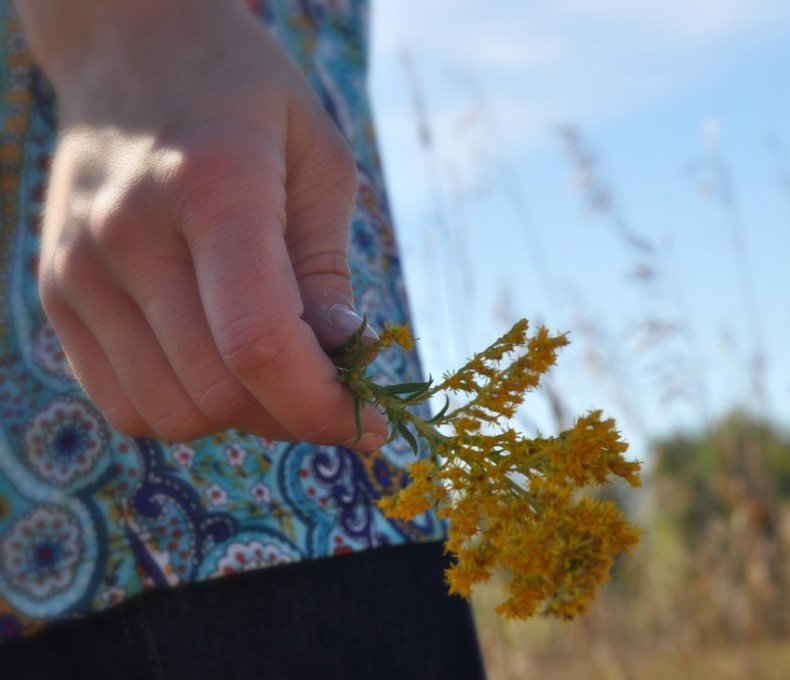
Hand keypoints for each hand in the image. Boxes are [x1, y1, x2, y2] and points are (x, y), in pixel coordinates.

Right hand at [19, 0, 386, 447]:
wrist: (130, 50)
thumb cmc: (246, 100)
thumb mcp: (318, 159)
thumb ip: (325, 267)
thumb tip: (341, 358)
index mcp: (214, 187)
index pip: (260, 341)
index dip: (321, 405)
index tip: (369, 425)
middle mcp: (130, 233)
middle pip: (216, 390)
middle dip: (290, 415)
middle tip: (329, 393)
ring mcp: (79, 268)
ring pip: (168, 412)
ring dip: (237, 417)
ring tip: (273, 369)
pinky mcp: (55, 293)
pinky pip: (122, 404)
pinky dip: (183, 408)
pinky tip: (217, 364)